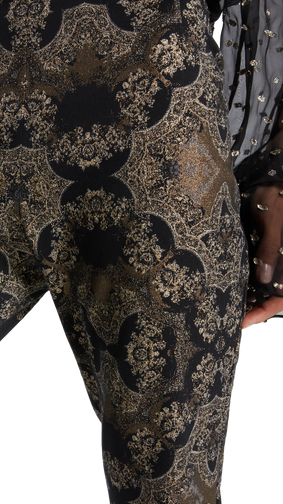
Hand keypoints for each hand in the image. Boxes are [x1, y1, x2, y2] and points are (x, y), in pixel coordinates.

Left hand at [241, 182, 282, 329]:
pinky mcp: (262, 253)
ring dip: (247, 298)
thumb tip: (264, 277)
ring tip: (225, 308)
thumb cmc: (278, 198)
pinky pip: (254, 273)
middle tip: (230, 320)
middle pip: (271, 296)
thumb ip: (271, 249)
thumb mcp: (275, 223)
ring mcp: (273, 260)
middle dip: (253, 309)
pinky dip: (243, 283)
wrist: (271, 181)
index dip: (266, 312)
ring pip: (262, 287)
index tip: (245, 322)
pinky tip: (227, 289)